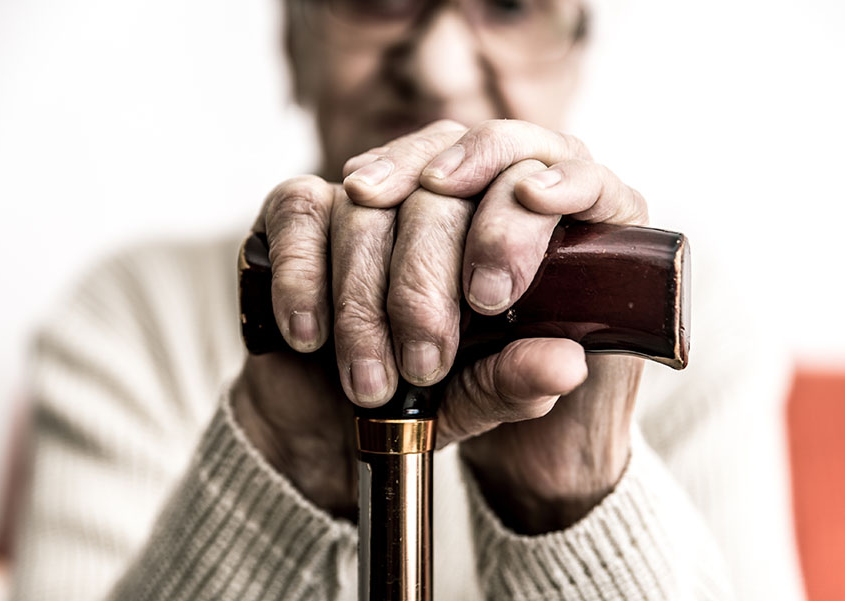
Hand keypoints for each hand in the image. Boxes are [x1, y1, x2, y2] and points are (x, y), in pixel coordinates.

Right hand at [235, 119, 647, 531]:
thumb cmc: (427, 399)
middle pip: (446, 190)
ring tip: (371, 382)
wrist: (336, 419)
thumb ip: (518, 380)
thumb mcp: (479, 400)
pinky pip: (301, 208)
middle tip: (424, 361)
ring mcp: (377, 189)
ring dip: (364, 301)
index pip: (547, 172)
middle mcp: (458, 187)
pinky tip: (311, 333)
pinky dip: (303, 274)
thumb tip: (565, 364)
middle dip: (426, 283)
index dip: (516, 223)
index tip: (490, 292)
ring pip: (370, 204)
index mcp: (528, 223)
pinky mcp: (307, 204)